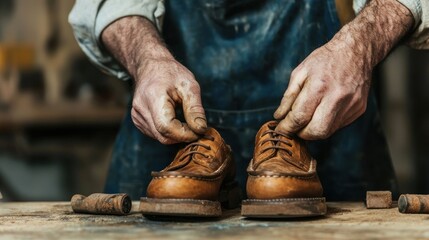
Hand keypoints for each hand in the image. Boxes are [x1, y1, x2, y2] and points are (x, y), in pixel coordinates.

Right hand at [132, 58, 206, 143]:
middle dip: (183, 136)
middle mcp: (141, 110)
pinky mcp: (138, 121)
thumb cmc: (170, 73)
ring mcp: (137, 117)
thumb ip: (195, 109)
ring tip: (186, 120)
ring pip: (160, 137)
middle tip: (197, 127)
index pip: (167, 128)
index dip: (185, 134)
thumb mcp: (189, 86)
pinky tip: (174, 119)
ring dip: (176, 134)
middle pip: (163, 136)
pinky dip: (168, 132)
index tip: (200, 130)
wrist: (150, 66)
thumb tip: (201, 129)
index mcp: (153, 98)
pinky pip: (156, 134)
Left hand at [274, 0, 412, 139]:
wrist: (355, 51)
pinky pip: (338, 125)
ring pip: (328, 132)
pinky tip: (322, 112)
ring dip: (313, 131)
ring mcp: (351, 105)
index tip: (281, 129)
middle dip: (301, 134)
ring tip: (307, 120)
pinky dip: (327, 124)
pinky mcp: (358, 109)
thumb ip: (288, 97)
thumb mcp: (300, 72)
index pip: (300, 117)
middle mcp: (337, 97)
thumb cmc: (324, 60)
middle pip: (316, 131)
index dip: (287, 127)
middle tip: (294, 127)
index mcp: (319, 86)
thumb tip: (279, 116)